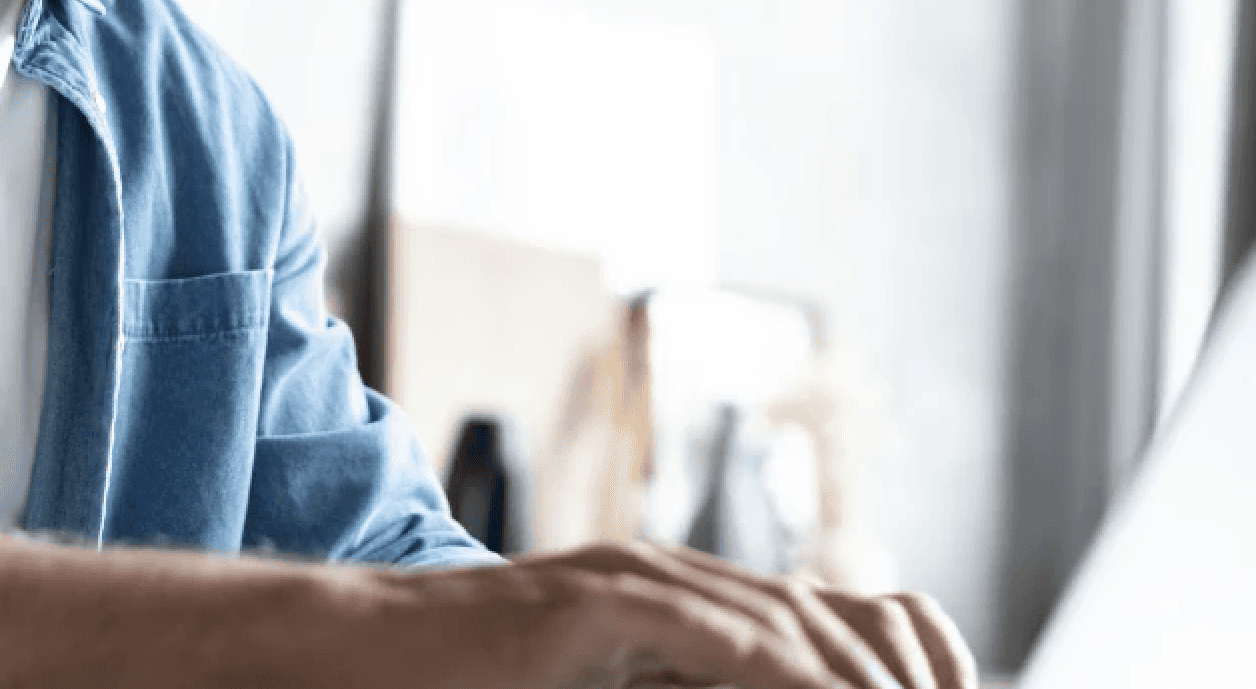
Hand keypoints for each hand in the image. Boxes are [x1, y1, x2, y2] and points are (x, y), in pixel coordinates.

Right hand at [381, 539, 976, 688]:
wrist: (359, 648)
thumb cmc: (464, 685)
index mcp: (678, 602)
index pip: (817, 622)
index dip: (890, 664)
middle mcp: (669, 577)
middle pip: (825, 615)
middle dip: (896, 677)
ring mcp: (633, 580)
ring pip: (786, 624)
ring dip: (856, 679)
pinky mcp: (596, 600)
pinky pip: (716, 636)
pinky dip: (783, 671)